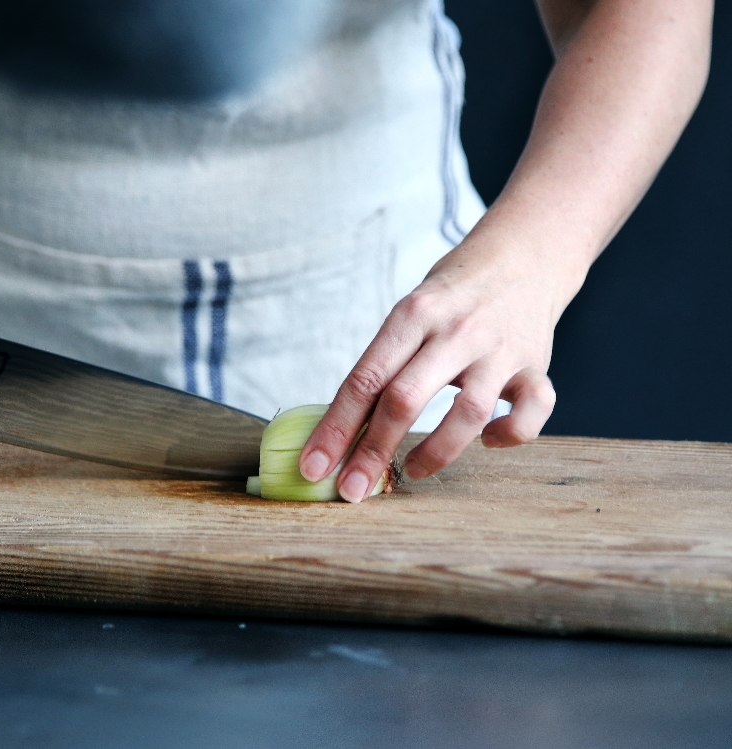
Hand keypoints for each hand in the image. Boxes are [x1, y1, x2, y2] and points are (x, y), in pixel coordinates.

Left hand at [299, 0, 710, 501]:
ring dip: (435, 452)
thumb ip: (385, 363)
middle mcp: (455, 330)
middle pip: (405, 399)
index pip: (363, 378)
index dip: (335, 428)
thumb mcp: (409, 312)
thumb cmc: (452, 293)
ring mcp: (499, 349)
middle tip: (352, 489)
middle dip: (373, 452)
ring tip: (412, 470)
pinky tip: (489, 441)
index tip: (314, 467)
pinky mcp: (536, 366)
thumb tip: (343, 430)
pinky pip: (530, 413)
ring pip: (468, 414)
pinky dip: (510, 436)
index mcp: (412, 314)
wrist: (526, 252)